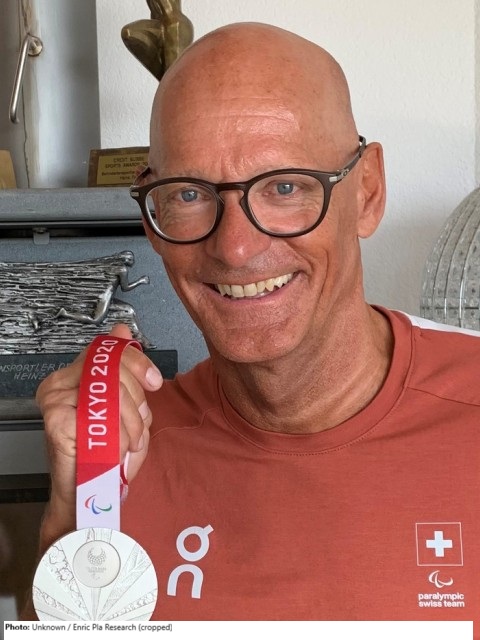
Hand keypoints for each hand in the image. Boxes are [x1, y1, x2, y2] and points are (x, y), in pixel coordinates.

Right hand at [36, 324, 162, 544]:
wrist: (90, 493)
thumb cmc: (107, 451)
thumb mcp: (126, 405)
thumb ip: (125, 370)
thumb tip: (122, 330)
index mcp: (74, 374)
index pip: (110, 351)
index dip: (138, 363)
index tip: (154, 381)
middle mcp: (59, 382)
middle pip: (115, 368)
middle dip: (137, 402)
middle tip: (135, 428)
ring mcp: (54, 398)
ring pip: (113, 391)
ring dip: (131, 423)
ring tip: (127, 443)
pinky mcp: (56, 418)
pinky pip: (104, 414)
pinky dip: (118, 435)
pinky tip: (115, 448)